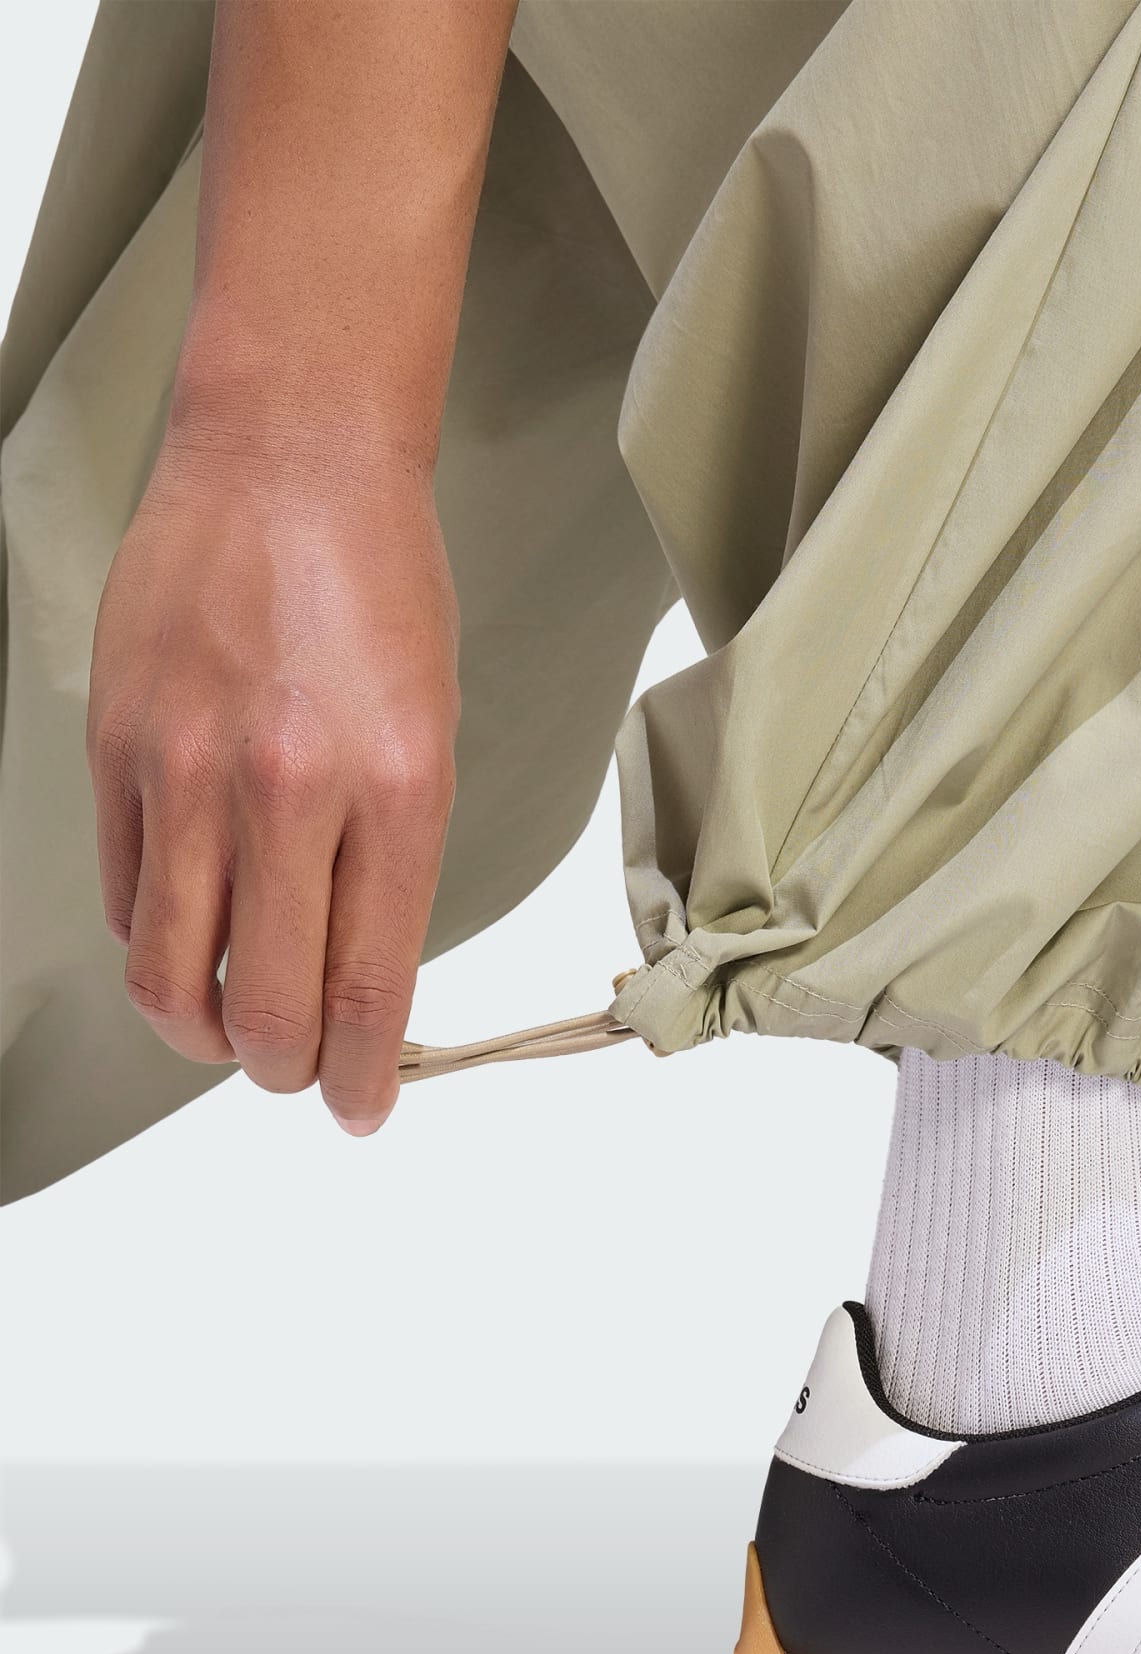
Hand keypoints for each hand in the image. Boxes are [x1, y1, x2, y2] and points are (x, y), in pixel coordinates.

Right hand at [87, 426, 459, 1135]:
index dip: (363, 1078)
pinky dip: (160, 943)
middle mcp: (288, 795)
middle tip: (304, 1068)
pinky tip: (193, 931)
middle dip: (289, 1070)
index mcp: (395, 793)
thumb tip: (355, 975)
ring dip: (205, 1033)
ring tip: (236, 1026)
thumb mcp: (431, 738)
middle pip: (266, 1010)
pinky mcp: (114, 752)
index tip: (363, 1108)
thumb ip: (390, 863)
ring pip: (171, 976)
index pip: (371, 990)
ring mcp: (187, 774)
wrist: (289, 463)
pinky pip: (126, 898)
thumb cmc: (381, 591)